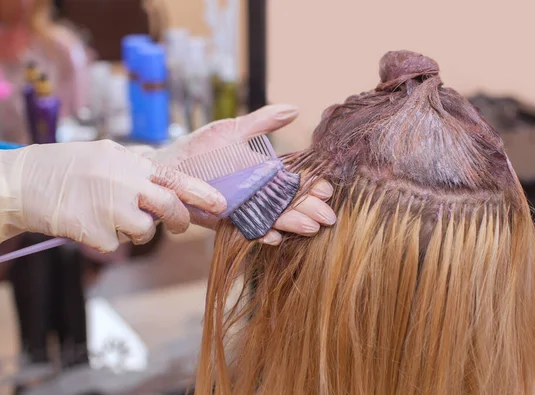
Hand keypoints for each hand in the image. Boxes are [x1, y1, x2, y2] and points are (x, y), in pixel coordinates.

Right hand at [1, 140, 225, 251]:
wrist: (24, 181)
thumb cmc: (67, 167)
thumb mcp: (106, 153)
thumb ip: (138, 166)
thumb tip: (168, 180)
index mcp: (130, 162)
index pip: (175, 178)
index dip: (201, 193)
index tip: (221, 204)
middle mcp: (125, 183)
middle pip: (169, 208)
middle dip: (179, 220)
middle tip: (177, 224)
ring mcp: (111, 209)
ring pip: (144, 231)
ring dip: (134, 230)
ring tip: (108, 214)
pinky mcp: (96, 233)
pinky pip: (116, 244)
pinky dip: (107, 239)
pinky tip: (89, 222)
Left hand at [147, 104, 336, 244]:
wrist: (167, 167)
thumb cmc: (200, 147)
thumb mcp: (233, 129)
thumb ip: (263, 121)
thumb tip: (295, 109)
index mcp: (263, 170)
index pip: (293, 179)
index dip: (310, 185)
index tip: (326, 189)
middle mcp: (256, 191)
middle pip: (287, 202)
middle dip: (308, 208)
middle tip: (327, 216)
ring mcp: (243, 207)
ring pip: (272, 217)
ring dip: (290, 223)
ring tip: (309, 228)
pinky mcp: (225, 220)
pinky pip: (246, 229)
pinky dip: (259, 233)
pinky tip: (273, 237)